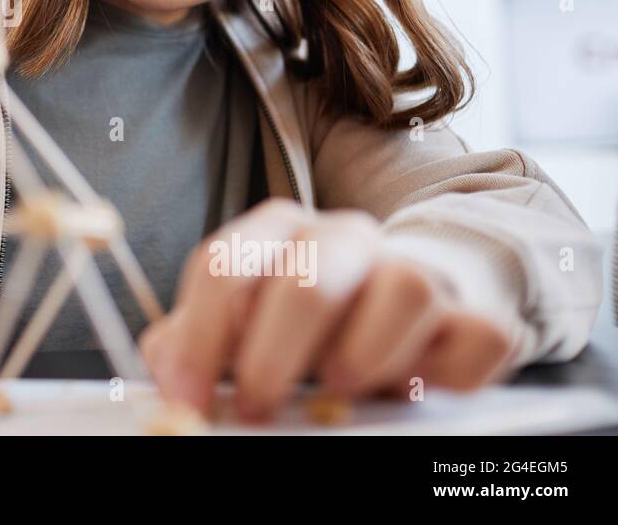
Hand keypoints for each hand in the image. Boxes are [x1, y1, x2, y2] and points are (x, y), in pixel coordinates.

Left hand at [139, 198, 516, 420]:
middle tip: (257, 406)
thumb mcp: (242, 326)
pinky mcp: (475, 315)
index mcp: (279, 233)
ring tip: (339, 387)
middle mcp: (345, 238)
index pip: (226, 263)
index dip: (199, 336)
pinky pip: (474, 336)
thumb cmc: (307, 323)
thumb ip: (197, 343)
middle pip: (308, 276)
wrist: (409, 307)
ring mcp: (415, 270)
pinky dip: (442, 374)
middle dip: (273, 353)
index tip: (185, 395)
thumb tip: (164, 376)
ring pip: (404, 287)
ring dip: (364, 353)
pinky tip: (410, 390)